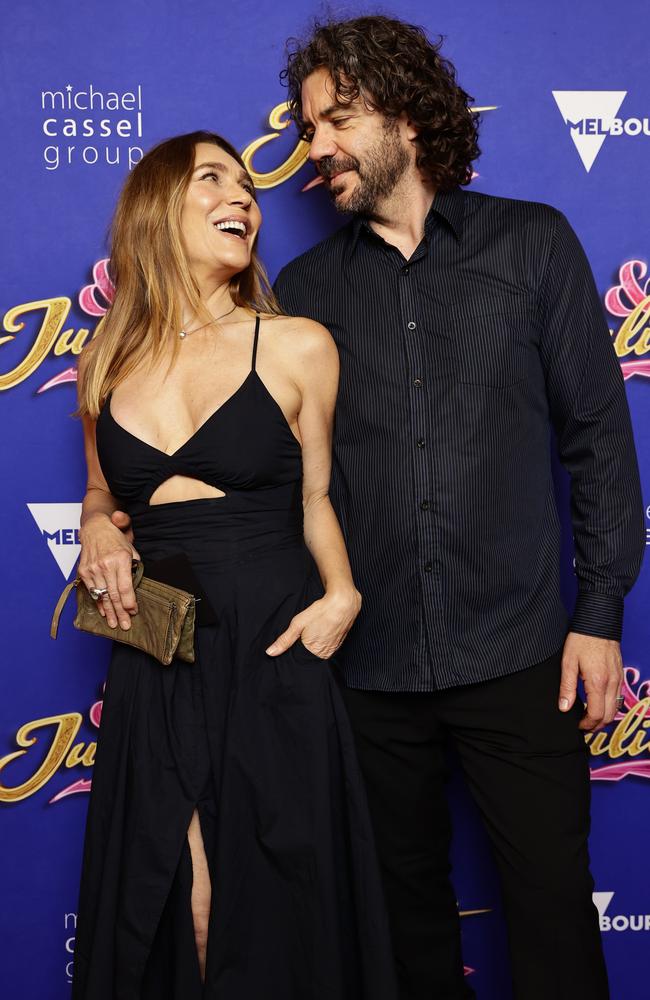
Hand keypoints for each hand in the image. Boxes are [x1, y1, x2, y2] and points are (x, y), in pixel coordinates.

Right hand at [78, 511, 138, 630]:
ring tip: (114, 624)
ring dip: (109, 612)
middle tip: (125, 626)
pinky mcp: (83, 571)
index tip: (133, 612)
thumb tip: (137, 586)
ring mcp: (93, 568)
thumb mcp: (131, 548)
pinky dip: (98, 603)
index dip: (129, 602)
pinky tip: (104, 612)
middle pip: (114, 594)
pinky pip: (92, 591)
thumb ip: (135, 566)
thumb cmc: (116, 539)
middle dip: (120, 612)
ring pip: (102, 595)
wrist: (95, 528)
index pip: (125, 587)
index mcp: (120, 558)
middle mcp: (105, 564)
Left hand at [265, 588, 361, 659]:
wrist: (344, 602)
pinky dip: (324, 640)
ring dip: (316, 643)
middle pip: (310, 655)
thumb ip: (284, 640)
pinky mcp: (340, 643)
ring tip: (316, 629)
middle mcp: (325, 654)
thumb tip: (270, 653)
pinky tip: (323, 629)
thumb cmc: (321, 612)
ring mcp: (334, 649)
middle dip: (306, 647)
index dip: (296, 650)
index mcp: (314, 652)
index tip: (297, 639)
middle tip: (306, 632)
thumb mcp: (298, 624)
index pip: (300, 658)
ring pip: (320, 650)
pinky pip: (328, 645)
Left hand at [558, 632, 622, 731]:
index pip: (596, 714)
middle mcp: (612, 683)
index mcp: (597, 682)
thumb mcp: (568, 662)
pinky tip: (599, 704)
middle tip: (583, 727)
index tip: (578, 725)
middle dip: (597, 725)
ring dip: (604, 718)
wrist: (598, 622)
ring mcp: (618, 679)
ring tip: (589, 719)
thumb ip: (566, 687)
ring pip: (616, 708)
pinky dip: (610, 707)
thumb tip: (564, 707)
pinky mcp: (620, 674)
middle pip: (609, 716)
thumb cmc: (581, 640)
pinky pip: (618, 698)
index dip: (587, 724)